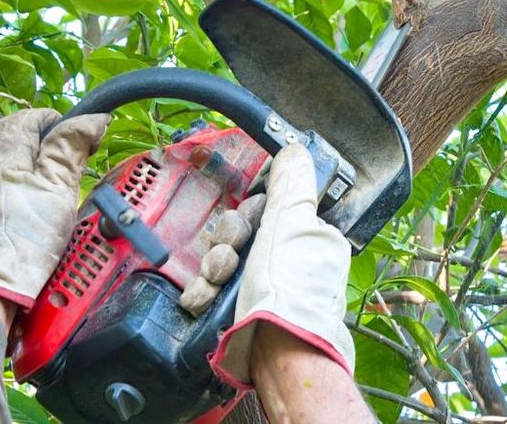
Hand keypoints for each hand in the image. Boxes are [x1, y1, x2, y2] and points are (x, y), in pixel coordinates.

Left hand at [0, 107, 109, 320]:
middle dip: (36, 141)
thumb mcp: (59, 189)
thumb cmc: (25, 238)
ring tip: (40, 184)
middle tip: (60, 164)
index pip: (31, 117)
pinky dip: (1, 181)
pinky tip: (15, 202)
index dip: (59, 124)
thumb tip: (92, 118)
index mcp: (2, 149)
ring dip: (17, 160)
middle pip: (9, 133)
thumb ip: (71, 148)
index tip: (77, 143)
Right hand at [211, 144, 353, 387]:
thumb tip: (296, 150)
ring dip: (213, 267)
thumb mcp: (291, 225)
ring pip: (223, 259)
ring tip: (215, 283)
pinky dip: (204, 291)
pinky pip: (214, 288)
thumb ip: (291, 185)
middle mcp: (285, 260)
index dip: (251, 209)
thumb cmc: (289, 292)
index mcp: (304, 236)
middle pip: (241, 232)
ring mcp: (262, 286)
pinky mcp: (240, 309)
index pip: (268, 206)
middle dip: (227, 241)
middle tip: (230, 256)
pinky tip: (202, 299)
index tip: (248, 216)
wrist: (276, 356)